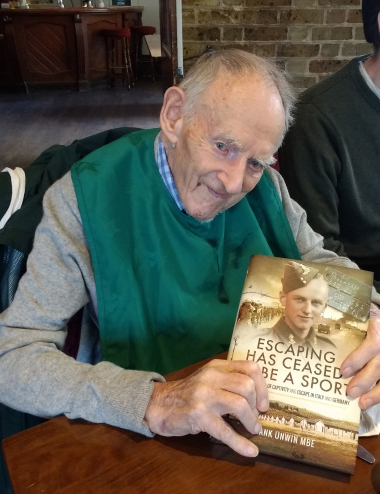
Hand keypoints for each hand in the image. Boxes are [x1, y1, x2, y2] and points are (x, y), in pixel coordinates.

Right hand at [144, 359, 267, 456]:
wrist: (159, 404)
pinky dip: (241, 443)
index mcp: (217, 367)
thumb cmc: (188, 394)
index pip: (250, 368)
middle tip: (257, 417)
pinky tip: (250, 451)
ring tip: (253, 429)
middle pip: (247, 386)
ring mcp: (204, 395)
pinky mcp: (199, 415)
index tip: (263, 403)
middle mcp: (211, 377)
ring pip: (239, 404)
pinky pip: (225, 431)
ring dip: (251, 421)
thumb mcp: (208, 378)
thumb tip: (258, 397)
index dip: (263, 387)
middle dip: (257, 405)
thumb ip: (228, 380)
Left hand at [341, 306, 379, 409]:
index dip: (358, 359)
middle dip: (364, 379)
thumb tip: (325, 327)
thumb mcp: (367, 314)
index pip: (373, 344)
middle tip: (349, 391)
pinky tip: (372, 401)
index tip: (343, 370)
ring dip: (377, 392)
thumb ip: (351, 319)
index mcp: (379, 329)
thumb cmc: (374, 316)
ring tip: (362, 403)